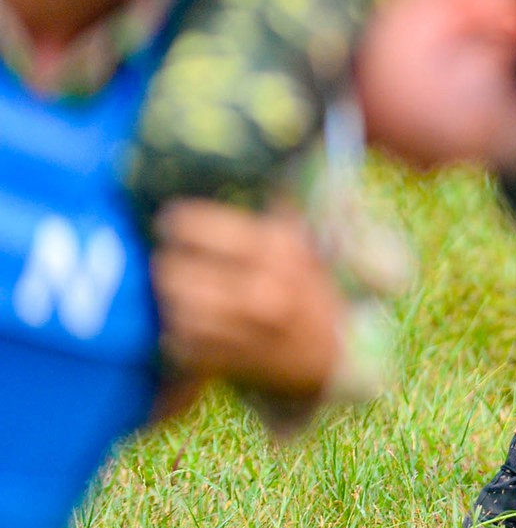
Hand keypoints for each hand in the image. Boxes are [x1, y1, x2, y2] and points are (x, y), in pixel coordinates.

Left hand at [152, 201, 344, 401]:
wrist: (334, 361)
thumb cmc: (315, 296)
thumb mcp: (307, 247)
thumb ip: (282, 211)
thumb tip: (266, 165)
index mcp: (278, 250)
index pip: (195, 226)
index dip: (176, 223)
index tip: (172, 224)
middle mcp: (261, 288)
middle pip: (173, 269)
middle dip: (169, 264)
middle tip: (172, 262)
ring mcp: (244, 329)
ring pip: (173, 307)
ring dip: (170, 300)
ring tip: (178, 293)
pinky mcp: (228, 361)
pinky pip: (178, 342)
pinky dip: (176, 334)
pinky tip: (189, 326)